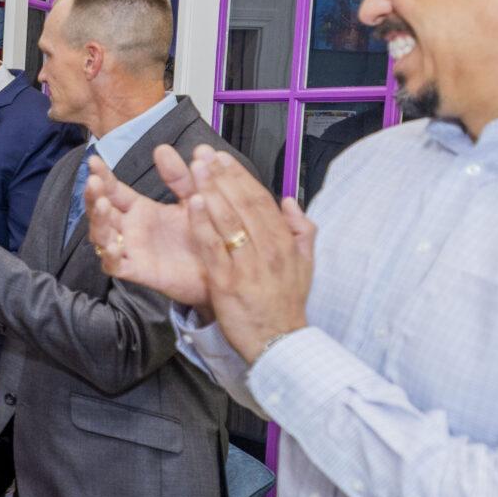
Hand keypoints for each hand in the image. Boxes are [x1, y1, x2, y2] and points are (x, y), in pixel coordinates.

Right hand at [87, 149, 209, 308]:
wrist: (221, 266)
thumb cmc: (205, 232)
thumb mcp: (193, 197)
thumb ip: (179, 176)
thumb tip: (162, 148)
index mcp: (140, 209)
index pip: (113, 190)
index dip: (102, 176)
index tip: (93, 160)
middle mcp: (130, 229)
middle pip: (101, 211)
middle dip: (93, 196)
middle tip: (94, 182)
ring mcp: (131, 250)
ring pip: (102, 236)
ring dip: (98, 221)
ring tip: (103, 205)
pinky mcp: (138, 271)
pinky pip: (116, 265)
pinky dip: (110, 256)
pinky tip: (112, 245)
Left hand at [183, 147, 316, 363]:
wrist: (278, 342)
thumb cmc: (286, 304)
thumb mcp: (305, 265)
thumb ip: (300, 230)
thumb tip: (288, 202)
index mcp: (283, 242)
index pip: (261, 200)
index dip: (240, 177)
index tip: (223, 159)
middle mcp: (267, 249)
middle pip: (243, 204)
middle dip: (222, 176)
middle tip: (205, 154)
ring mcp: (247, 264)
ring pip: (228, 220)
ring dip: (211, 190)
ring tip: (196, 168)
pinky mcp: (227, 282)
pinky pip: (213, 247)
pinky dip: (203, 224)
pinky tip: (193, 203)